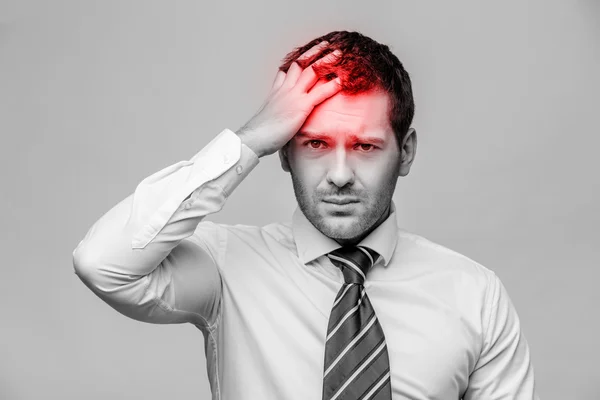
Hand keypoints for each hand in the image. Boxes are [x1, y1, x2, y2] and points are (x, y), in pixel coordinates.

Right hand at [236, 42, 342, 157]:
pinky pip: (319, 93)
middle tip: (325, 44)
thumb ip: (275, 111)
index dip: (299, 61)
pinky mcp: (300, 107)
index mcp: (276, 92)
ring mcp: (293, 96)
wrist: (253, 138)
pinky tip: (342, 81)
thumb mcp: (267, 117)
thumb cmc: (259, 133)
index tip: (307, 54)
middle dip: (314, 53)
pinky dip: (332, 86)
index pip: (288, 70)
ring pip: (311, 72)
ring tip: (339, 54)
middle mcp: (284, 89)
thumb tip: (278, 117)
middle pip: (300, 64)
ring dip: (326, 61)